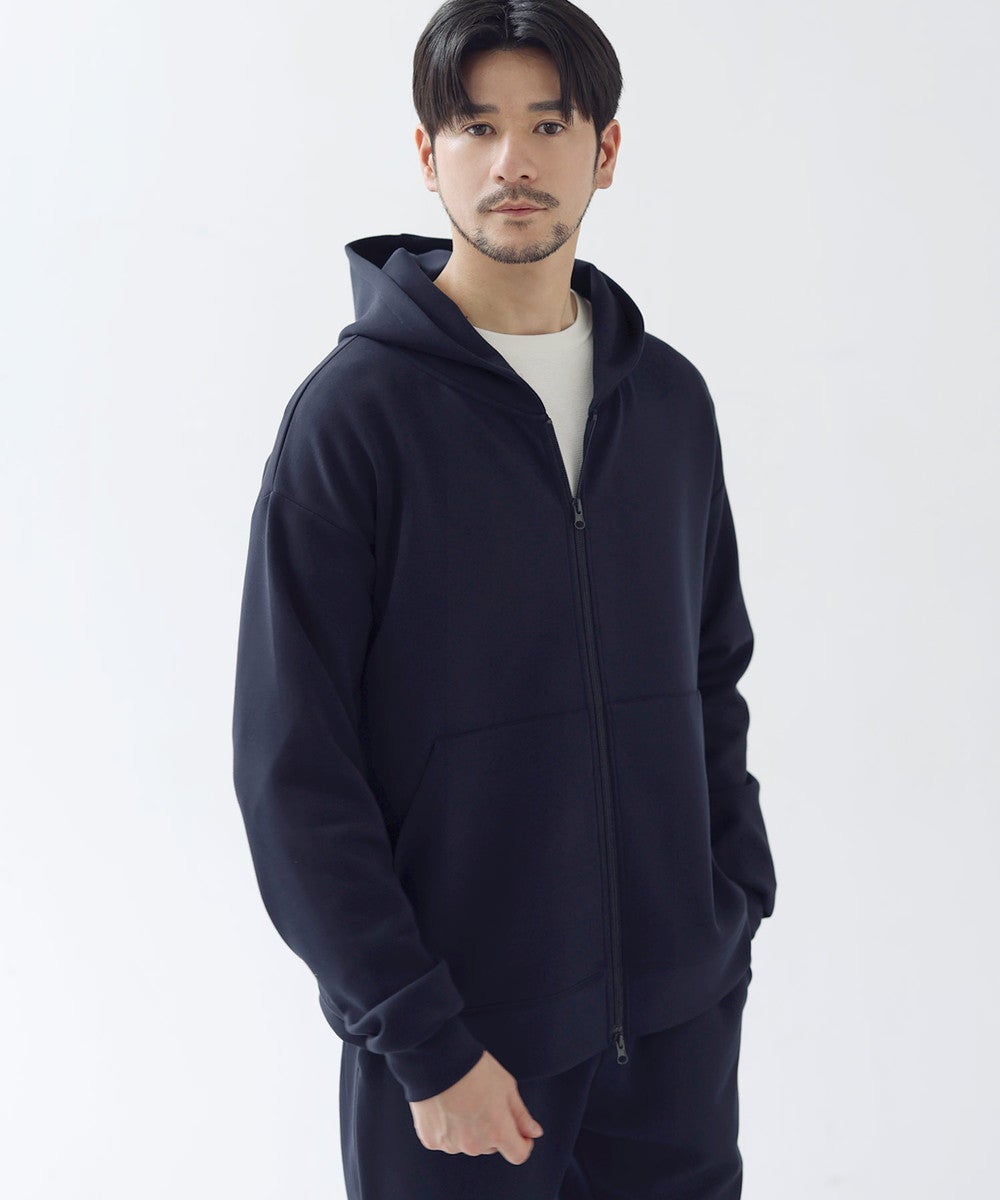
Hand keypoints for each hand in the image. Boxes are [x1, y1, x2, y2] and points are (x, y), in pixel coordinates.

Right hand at [408, 1048, 544, 1164]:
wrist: (436, 1058)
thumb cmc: (474, 1068)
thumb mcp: (506, 1086)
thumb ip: (521, 1115)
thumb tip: (534, 1133)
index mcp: (497, 1132)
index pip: (518, 1154)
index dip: (523, 1143)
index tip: (521, 1132)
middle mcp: (475, 1145)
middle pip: (491, 1146)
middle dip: (493, 1130)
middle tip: (484, 1101)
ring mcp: (452, 1144)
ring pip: (468, 1143)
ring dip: (470, 1130)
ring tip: (462, 1100)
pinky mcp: (432, 1140)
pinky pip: (446, 1140)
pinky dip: (448, 1128)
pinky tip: (446, 1106)